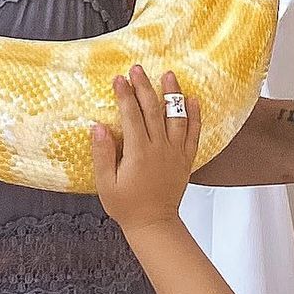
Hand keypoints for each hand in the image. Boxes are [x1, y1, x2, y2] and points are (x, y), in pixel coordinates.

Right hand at [91, 66, 201, 236]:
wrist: (155, 225)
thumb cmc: (126, 205)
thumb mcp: (105, 183)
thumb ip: (102, 154)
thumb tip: (98, 127)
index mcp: (139, 154)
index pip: (131, 117)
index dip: (124, 96)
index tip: (118, 78)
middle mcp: (160, 149)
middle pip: (153, 111)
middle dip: (144, 87)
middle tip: (137, 68)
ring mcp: (175, 153)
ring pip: (176, 118)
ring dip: (172, 95)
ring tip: (168, 74)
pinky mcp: (186, 159)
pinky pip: (193, 134)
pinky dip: (194, 116)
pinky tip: (192, 100)